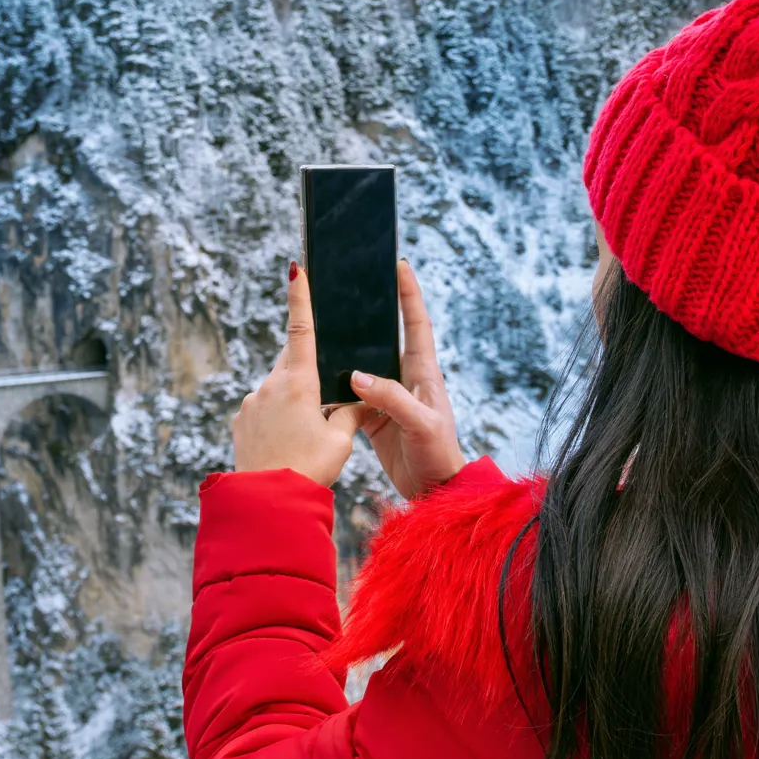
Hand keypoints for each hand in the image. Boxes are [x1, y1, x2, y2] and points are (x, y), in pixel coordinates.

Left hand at [230, 263, 366, 485]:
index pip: (301, 329)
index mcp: (299, 382)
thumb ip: (351, 413)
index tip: (295, 268)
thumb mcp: (340, 441)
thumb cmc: (308, 469)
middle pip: (291, 360)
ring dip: (293, 398)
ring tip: (306, 433)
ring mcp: (252, 402)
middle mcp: (270, 385)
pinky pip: (263, 407)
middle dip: (308, 366)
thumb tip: (361, 400)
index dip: (300, 297)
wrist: (267, 502)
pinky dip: (277, 416)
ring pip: (278, 386)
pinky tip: (286, 442)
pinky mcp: (241, 419)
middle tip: (324, 392)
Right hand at [350, 259, 466, 500]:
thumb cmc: (439, 455)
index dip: (409, 294)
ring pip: (364, 366)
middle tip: (352, 287)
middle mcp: (406, 380)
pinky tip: (319, 382)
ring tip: (327, 328)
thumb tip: (356, 376)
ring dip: (348, 351)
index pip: (416, 324)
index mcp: (424, 373)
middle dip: (372, 312)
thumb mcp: (420, 424)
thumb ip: (390, 398)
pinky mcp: (374, 418)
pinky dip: (336, 389)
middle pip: (387, 337)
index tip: (400, 265)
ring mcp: (389, 398)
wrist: (434, 492)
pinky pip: (351, 396)